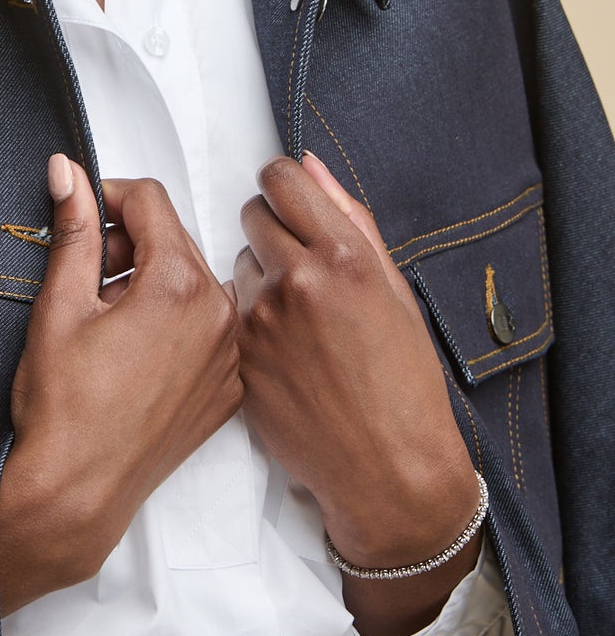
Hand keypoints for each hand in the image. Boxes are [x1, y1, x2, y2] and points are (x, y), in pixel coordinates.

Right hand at [0, 156, 241, 614]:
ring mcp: (230, 357)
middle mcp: (219, 316)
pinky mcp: (229, 390)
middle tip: (87, 275)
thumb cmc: (63, 407)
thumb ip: (73, 229)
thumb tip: (67, 171)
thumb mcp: (60, 304)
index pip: (150, 199)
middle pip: (175, 239)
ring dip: (153, 282)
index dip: (107, 197)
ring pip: (194, 283)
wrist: (77, 493)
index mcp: (179, 286)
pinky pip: (209, 329)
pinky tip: (136, 351)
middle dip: (129, 242)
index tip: (82, 214)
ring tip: (109, 319)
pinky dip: (176, 324)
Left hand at [234, 153, 480, 635]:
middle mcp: (297, 279)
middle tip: (303, 265)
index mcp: (345, 256)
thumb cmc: (404, 383)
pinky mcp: (238, 354)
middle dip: (274, 229)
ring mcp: (261, 319)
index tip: (292, 203)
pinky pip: (232, 310)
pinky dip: (251, 318)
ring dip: (262, 275)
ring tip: (301, 318)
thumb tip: (311, 166)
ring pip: (240, 262)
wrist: (388, 470)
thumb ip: (350, 219)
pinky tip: (286, 349)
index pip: (282, 178)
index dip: (285, 186)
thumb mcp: (395, 291)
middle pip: (254, 215)